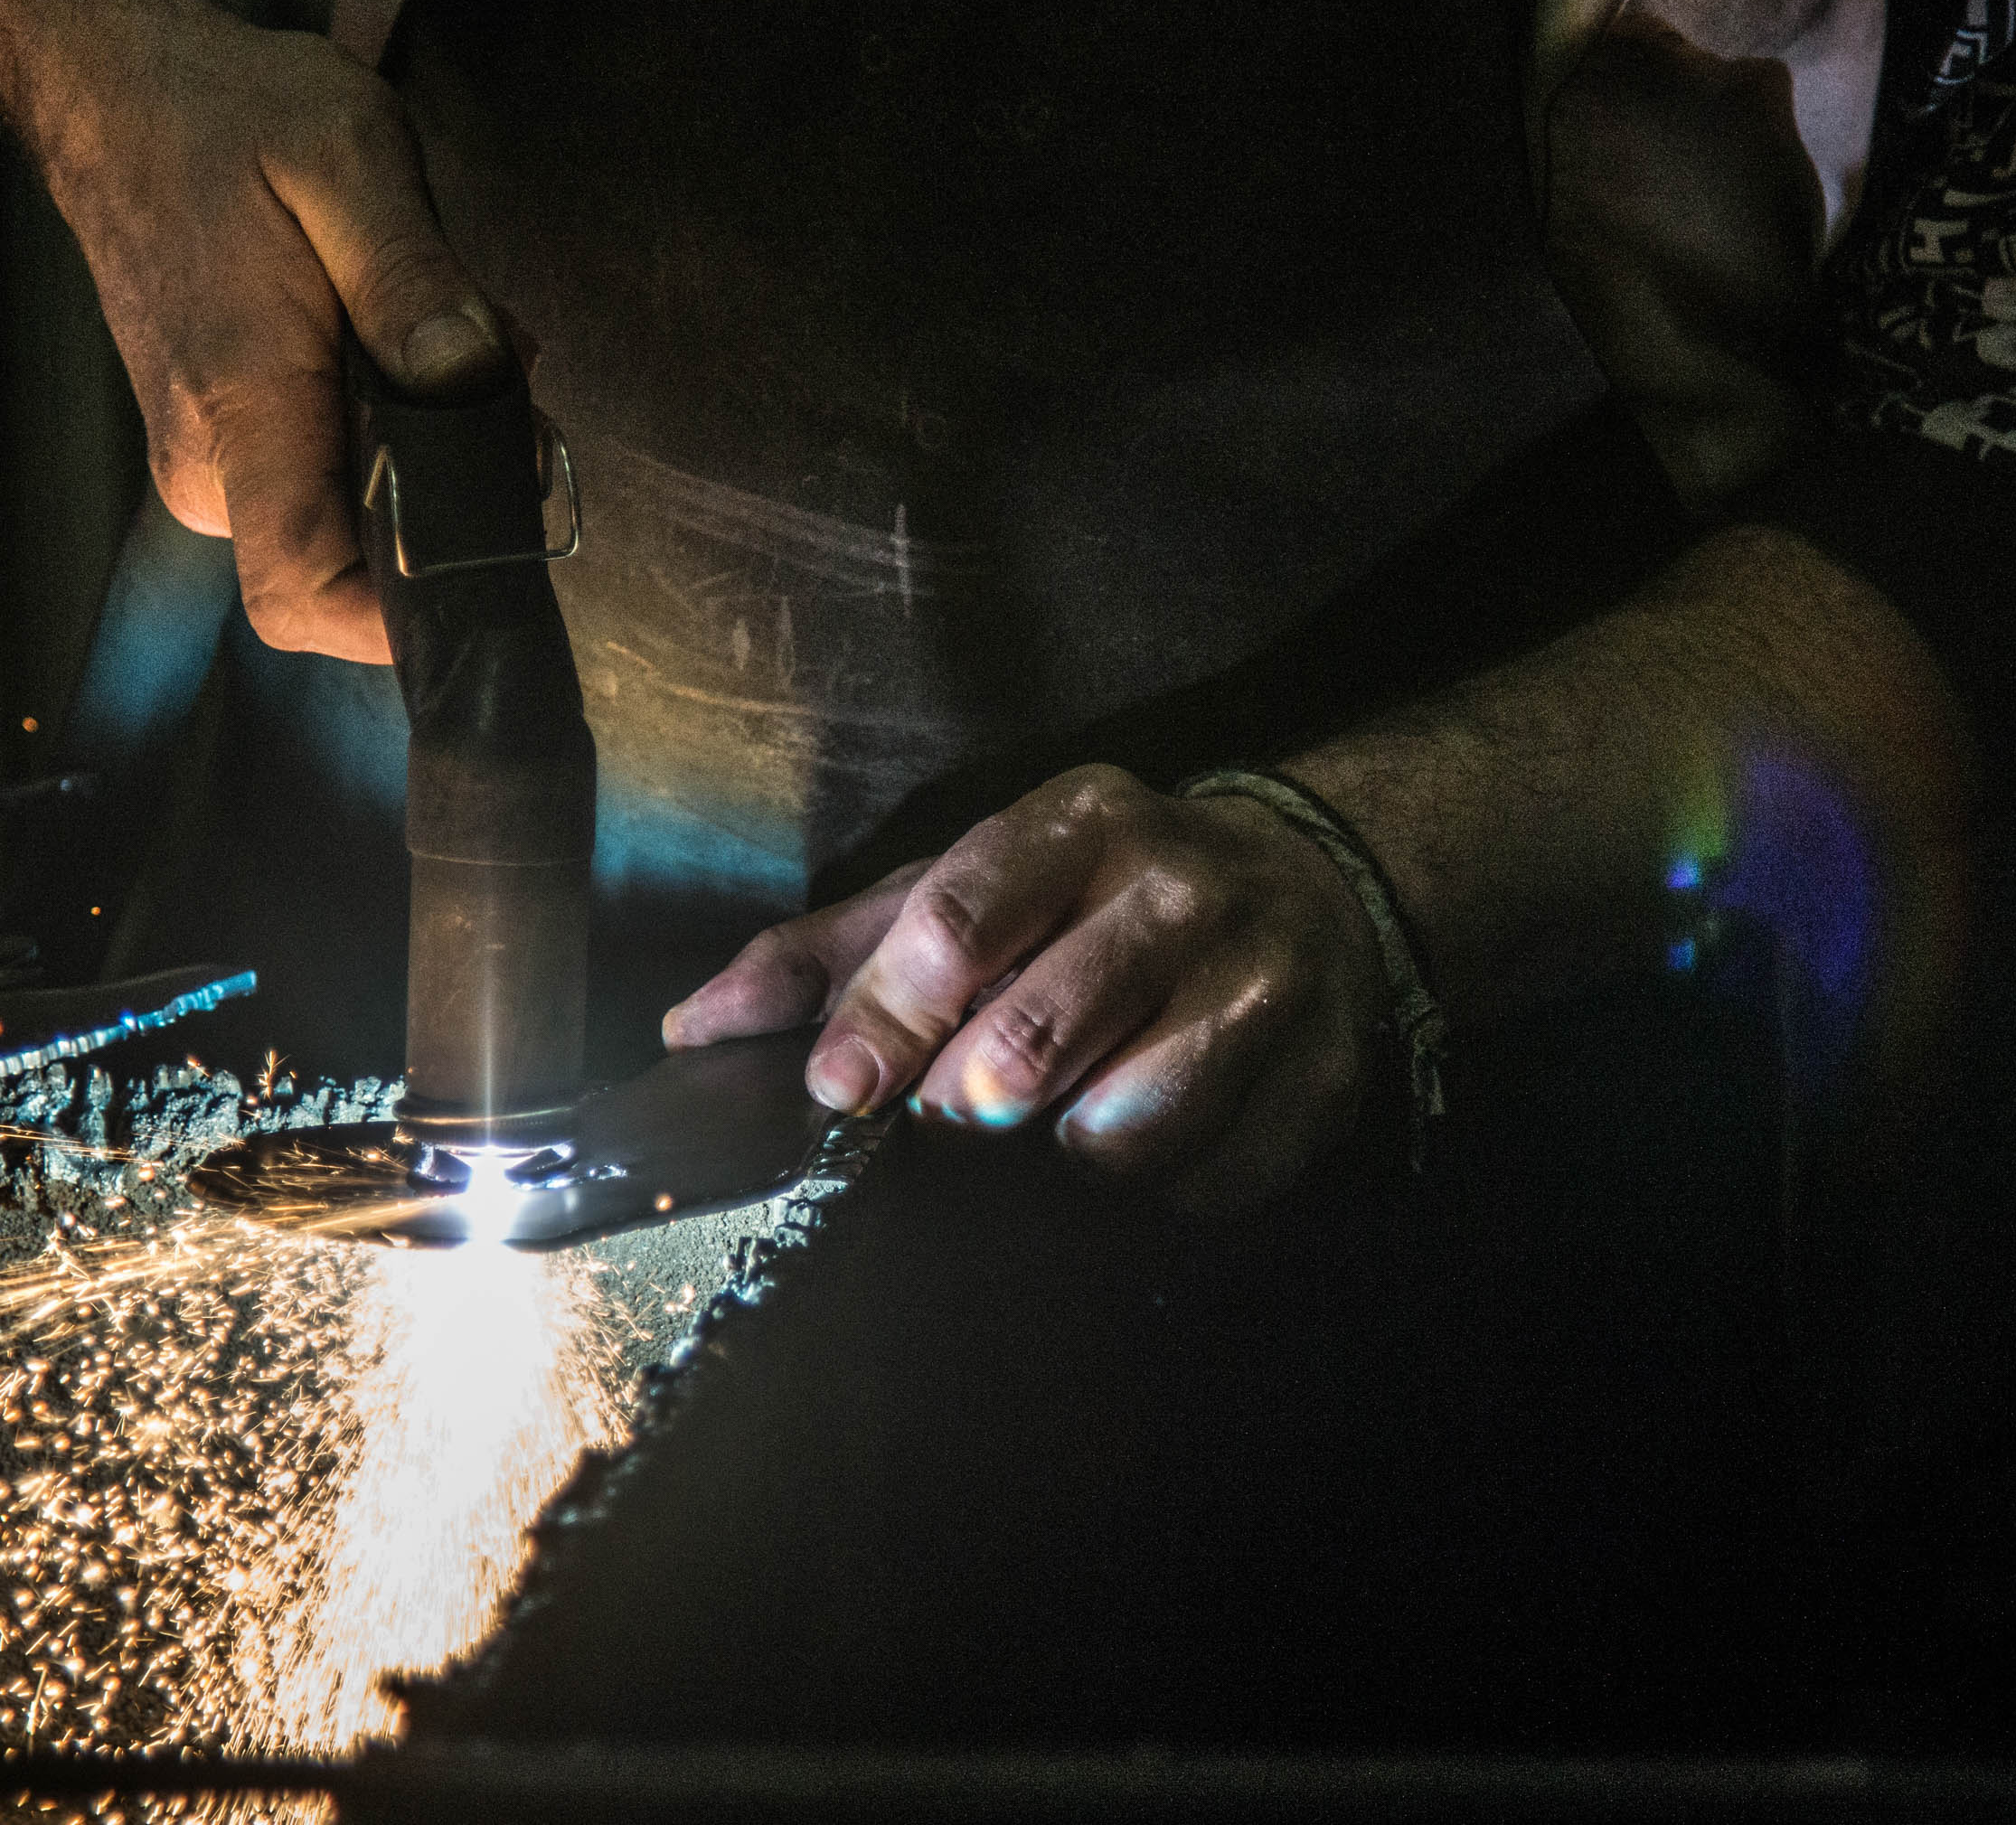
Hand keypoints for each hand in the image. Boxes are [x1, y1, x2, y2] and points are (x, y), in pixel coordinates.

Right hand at [30, 0, 509, 662]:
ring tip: (426, 328)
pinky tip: (393, 338)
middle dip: (451, 488)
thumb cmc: (227, 118)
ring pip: (355, 515)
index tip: (489, 554)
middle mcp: (213, 469)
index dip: (400, 617)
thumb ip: (415, 281)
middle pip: (360, 561)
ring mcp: (214, 464)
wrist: (121, 99)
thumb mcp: (348, 161)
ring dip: (425, 446)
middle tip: (483, 364)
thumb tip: (476, 378)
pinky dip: (389, 426)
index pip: (304, 595)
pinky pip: (331, 477)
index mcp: (238, 412)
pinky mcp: (227, 444)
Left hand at [664, 765, 1382, 1209]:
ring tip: (1060, 1129)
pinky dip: (1161, 1191)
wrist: (1304, 895)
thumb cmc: (1090, 904)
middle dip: (967, 1101)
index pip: (961, 918)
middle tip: (950, 1122)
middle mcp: (1177, 889)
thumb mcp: (966, 888)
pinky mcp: (1323, 1079)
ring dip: (1067, 1154)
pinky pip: (1210, 1182)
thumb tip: (692, 1030)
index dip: (885, 1016)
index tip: (837, 1091)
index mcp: (1076, 825)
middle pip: (1038, 1033)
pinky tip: (1156, 1147)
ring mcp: (1265, 982)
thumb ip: (830, 956)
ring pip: (1128, 1123)